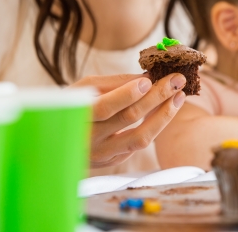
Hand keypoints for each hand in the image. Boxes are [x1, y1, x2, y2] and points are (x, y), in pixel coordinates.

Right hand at [70, 73, 185, 167]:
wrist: (59, 139)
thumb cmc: (74, 104)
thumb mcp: (85, 88)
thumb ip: (115, 83)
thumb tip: (148, 77)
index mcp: (76, 117)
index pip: (104, 108)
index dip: (127, 94)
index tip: (148, 80)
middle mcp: (89, 139)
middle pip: (128, 118)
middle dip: (156, 97)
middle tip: (176, 80)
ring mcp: (103, 154)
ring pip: (140, 138)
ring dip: (164, 115)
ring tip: (179, 97)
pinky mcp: (114, 160)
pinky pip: (139, 144)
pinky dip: (155, 125)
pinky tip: (166, 110)